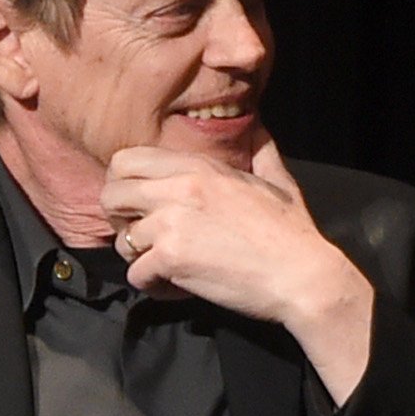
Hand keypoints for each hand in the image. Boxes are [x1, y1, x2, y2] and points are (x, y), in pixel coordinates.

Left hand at [103, 140, 377, 398]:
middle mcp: (179, 189)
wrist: (303, 275)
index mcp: (199, 168)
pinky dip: (155, 287)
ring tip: (169, 268)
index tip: (141, 205)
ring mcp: (172, 223)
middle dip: (120, 221)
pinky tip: (180, 287)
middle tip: (145, 239)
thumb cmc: (293, 233)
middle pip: (110, 196)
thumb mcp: (280, 182)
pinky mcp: (171, 258)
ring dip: (141, 259)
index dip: (123, 184)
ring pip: (121, 242)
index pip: (126, 160)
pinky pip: (136, 275)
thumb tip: (259, 128)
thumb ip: (262, 152)